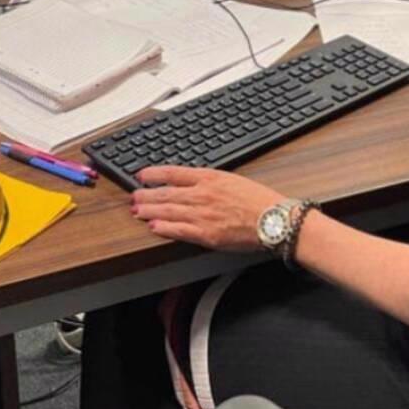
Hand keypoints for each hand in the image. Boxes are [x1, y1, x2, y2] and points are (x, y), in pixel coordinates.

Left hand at [132, 166, 283, 250]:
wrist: (274, 220)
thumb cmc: (259, 201)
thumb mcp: (233, 180)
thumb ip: (211, 182)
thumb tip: (193, 182)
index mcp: (209, 178)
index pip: (173, 173)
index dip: (154, 174)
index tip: (142, 175)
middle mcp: (202, 194)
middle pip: (166, 193)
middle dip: (146, 195)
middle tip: (133, 196)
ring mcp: (203, 215)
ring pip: (168, 211)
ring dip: (149, 211)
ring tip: (136, 211)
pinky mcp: (206, 235)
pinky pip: (179, 231)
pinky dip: (164, 229)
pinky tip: (153, 227)